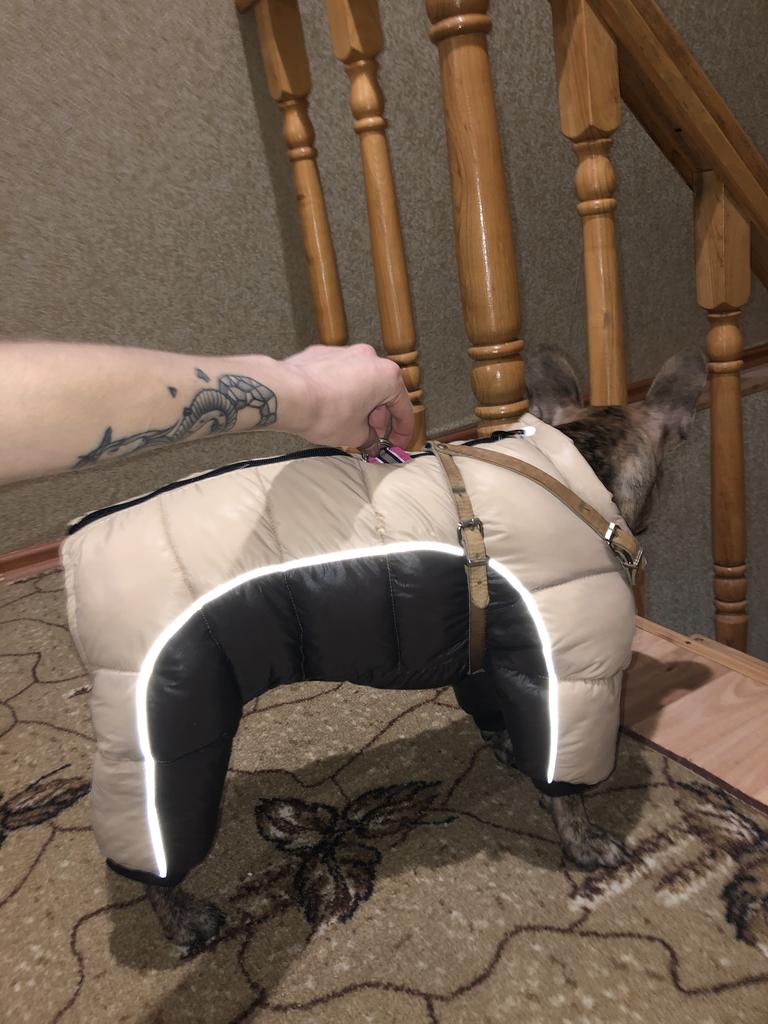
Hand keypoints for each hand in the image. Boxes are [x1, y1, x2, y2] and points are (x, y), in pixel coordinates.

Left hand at [281, 344, 413, 454]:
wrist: (286, 394)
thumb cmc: (325, 412)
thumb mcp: (353, 434)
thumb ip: (368, 439)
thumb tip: (370, 443)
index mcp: (386, 376)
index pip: (403, 408)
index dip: (402, 432)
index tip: (396, 444)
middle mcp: (369, 358)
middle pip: (381, 392)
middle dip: (377, 418)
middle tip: (369, 438)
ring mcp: (344, 352)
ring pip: (360, 381)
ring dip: (359, 403)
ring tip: (347, 424)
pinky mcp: (322, 353)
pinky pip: (339, 375)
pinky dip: (340, 391)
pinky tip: (329, 408)